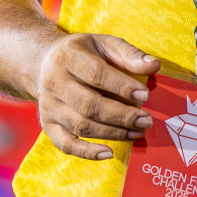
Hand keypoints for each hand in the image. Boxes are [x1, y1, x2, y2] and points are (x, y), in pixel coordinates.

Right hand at [34, 33, 159, 159]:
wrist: (44, 62)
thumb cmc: (82, 53)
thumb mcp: (103, 43)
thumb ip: (128, 54)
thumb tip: (153, 66)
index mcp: (68, 56)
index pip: (96, 73)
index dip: (121, 86)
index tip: (145, 95)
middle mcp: (54, 81)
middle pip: (89, 104)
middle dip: (122, 115)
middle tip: (146, 120)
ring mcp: (49, 105)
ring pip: (81, 125)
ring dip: (113, 133)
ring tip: (137, 132)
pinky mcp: (48, 123)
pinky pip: (65, 143)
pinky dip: (87, 152)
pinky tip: (109, 153)